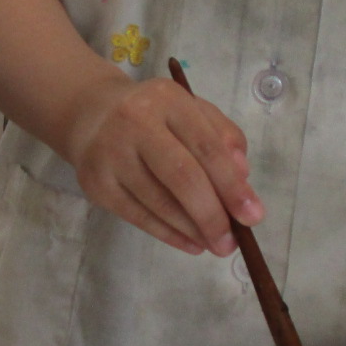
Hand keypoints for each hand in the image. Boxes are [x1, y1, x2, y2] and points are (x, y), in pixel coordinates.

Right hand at [62, 74, 262, 255]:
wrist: (92, 115)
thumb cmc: (155, 116)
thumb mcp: (192, 110)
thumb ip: (223, 137)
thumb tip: (242, 178)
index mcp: (168, 100)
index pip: (207, 147)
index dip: (232, 185)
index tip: (253, 216)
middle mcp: (135, 122)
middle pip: (182, 176)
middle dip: (212, 215)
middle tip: (231, 243)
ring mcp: (111, 154)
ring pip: (159, 202)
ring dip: (192, 230)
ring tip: (215, 245)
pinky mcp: (96, 183)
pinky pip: (137, 216)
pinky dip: (167, 234)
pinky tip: (190, 243)